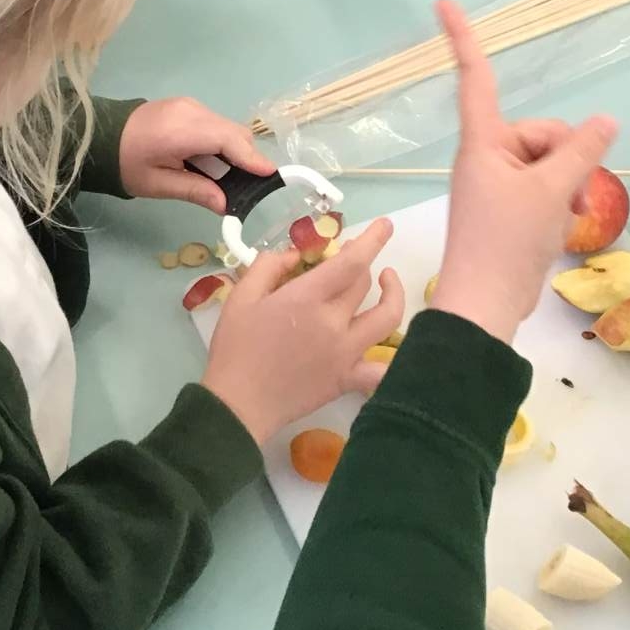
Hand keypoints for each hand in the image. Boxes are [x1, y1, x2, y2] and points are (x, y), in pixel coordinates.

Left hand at [118, 98, 274, 211]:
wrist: (100, 136)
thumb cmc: (126, 164)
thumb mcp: (157, 184)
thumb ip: (194, 191)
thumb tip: (225, 204)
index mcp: (183, 130)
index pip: (228, 140)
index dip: (252, 158)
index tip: (270, 175)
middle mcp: (192, 111)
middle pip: (234, 132)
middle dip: (246, 158)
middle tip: (247, 187)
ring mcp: (190, 105)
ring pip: (227, 128)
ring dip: (233, 151)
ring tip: (225, 179)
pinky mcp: (187, 107)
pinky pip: (215, 125)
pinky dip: (221, 143)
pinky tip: (211, 163)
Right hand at [202, 220, 404, 445]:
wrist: (239, 404)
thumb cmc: (236, 347)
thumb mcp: (241, 296)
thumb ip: (268, 267)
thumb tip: (295, 254)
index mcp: (306, 298)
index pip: (351, 262)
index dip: (373, 240)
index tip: (384, 225)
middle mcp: (333, 322)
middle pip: (364, 283)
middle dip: (363, 263)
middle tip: (351, 258)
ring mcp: (346, 353)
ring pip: (387, 317)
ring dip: (394, 295)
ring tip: (388, 283)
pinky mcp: (347, 379)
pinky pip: (382, 369)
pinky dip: (393, 358)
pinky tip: (389, 343)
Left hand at [428, 0, 616, 344]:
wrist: (487, 304)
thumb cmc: (507, 242)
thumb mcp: (553, 191)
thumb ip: (582, 152)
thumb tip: (606, 121)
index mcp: (483, 142)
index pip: (476, 79)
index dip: (463, 39)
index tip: (444, 3)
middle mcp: (486, 155)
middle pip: (540, 133)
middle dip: (567, 159)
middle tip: (572, 195)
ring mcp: (496, 183)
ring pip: (548, 164)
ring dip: (568, 184)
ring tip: (567, 216)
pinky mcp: (507, 209)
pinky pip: (543, 188)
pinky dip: (558, 202)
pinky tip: (563, 226)